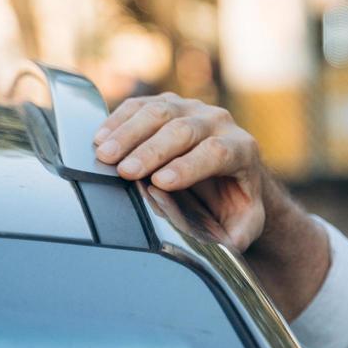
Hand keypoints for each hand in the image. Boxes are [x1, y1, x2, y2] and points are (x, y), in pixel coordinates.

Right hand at [94, 93, 265, 251]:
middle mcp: (219, 123)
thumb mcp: (246, 220)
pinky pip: (141, 106)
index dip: (188, 166)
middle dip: (152, 151)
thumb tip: (230, 244)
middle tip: (125, 171)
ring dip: (129, 133)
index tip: (161, 183)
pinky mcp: (168, 103)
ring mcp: (192, 108)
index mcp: (242, 150)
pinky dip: (119, 120)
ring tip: (105, 155)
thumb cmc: (236, 198)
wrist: (232, 170)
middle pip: (184, 130)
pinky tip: (101, 138)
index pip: (216, 153)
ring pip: (159, 112)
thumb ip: (241, 233)